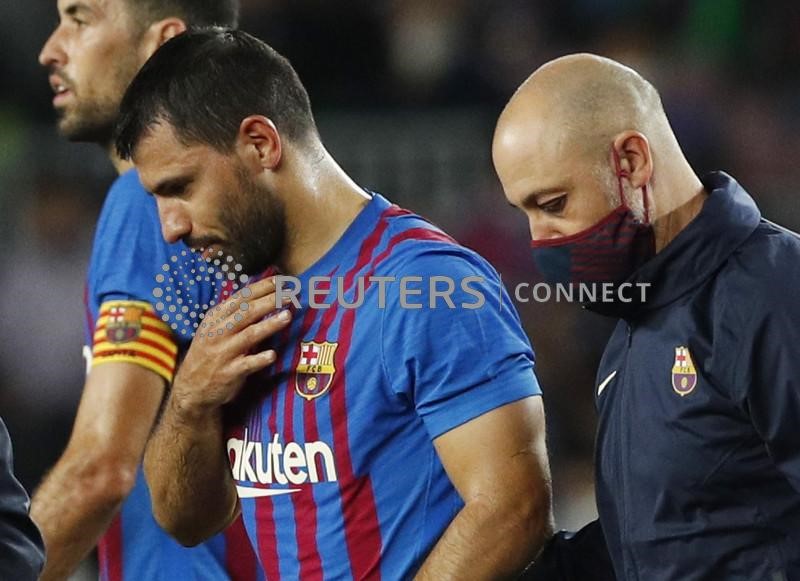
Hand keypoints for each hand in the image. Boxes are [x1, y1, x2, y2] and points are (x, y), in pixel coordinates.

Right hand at [172, 276, 290, 411]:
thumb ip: (234, 312)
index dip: (261, 288)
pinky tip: (273, 354)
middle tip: (290, 295)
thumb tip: (261, 292)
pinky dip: (259, 359)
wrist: (191, 388)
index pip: (241, 298)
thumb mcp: (213, 328)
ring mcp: (224, 353)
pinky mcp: (229, 373)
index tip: (280, 280)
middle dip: (269, 301)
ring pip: (249, 335)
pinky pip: (247, 364)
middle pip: (247, 313)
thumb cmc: (209, 353)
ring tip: (287, 316)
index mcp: (216, 318)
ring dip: (269, 325)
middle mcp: (219, 332)